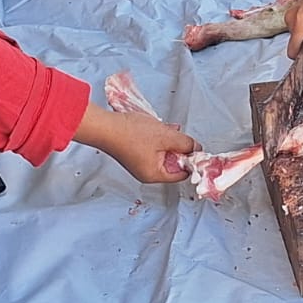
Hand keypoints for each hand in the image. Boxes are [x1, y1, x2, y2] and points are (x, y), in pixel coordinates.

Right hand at [78, 104, 196, 184]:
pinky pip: (151, 148)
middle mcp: (146, 173)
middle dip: (178, 147)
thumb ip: (184, 143)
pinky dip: (157, 138)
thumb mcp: (165, 136)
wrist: (106, 127)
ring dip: (168, 140)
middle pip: (171, 163)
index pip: (181, 173)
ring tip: (168, 128)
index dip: (190, 160)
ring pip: (161, 153)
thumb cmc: (131, 134)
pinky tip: (158, 127)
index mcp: (154, 175)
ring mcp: (138, 163)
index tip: (194, 147)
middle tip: (181, 135)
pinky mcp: (133, 153)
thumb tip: (196, 148)